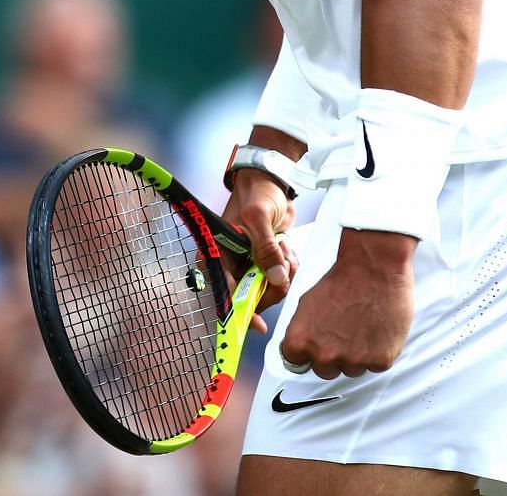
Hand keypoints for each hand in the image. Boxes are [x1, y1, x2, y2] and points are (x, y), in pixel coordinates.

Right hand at [224, 169, 296, 331]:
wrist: (273, 181)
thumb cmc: (258, 193)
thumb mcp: (259, 217)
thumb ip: (265, 248)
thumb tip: (275, 278)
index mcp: (217, 253)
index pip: (226, 290)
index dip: (241, 310)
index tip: (257, 325)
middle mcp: (231, 264)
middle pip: (252, 296)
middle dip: (272, 284)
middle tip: (283, 263)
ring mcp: (250, 265)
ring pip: (270, 289)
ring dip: (284, 271)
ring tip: (283, 246)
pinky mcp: (267, 263)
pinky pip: (281, 278)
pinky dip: (289, 266)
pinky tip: (286, 246)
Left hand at [278, 228, 414, 378]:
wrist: (374, 268)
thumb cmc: (342, 280)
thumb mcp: (307, 303)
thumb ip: (301, 330)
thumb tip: (299, 347)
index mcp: (301, 341)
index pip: (296, 362)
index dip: (307, 351)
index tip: (317, 342)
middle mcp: (325, 356)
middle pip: (325, 370)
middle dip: (332, 355)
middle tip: (344, 331)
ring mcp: (353, 361)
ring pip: (352, 369)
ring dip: (356, 354)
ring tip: (362, 326)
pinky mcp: (380, 360)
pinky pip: (375, 365)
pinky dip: (378, 351)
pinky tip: (377, 329)